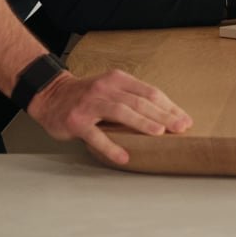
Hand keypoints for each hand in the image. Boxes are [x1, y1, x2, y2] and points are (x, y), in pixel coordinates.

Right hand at [26, 67, 191, 164]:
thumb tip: (166, 115)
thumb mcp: (111, 89)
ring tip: (159, 133)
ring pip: (121, 112)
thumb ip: (133, 97)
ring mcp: (90, 104)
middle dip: (163, 115)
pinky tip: (123, 157)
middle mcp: (105, 89)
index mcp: (117, 80)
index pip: (149, 92)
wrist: (50, 96)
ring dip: (142, 123)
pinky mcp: (77, 121)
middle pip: (139, 101)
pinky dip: (111, 147)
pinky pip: (96, 135)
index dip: (169, 106)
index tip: (185, 119)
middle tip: (180, 127)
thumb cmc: (87, 95)